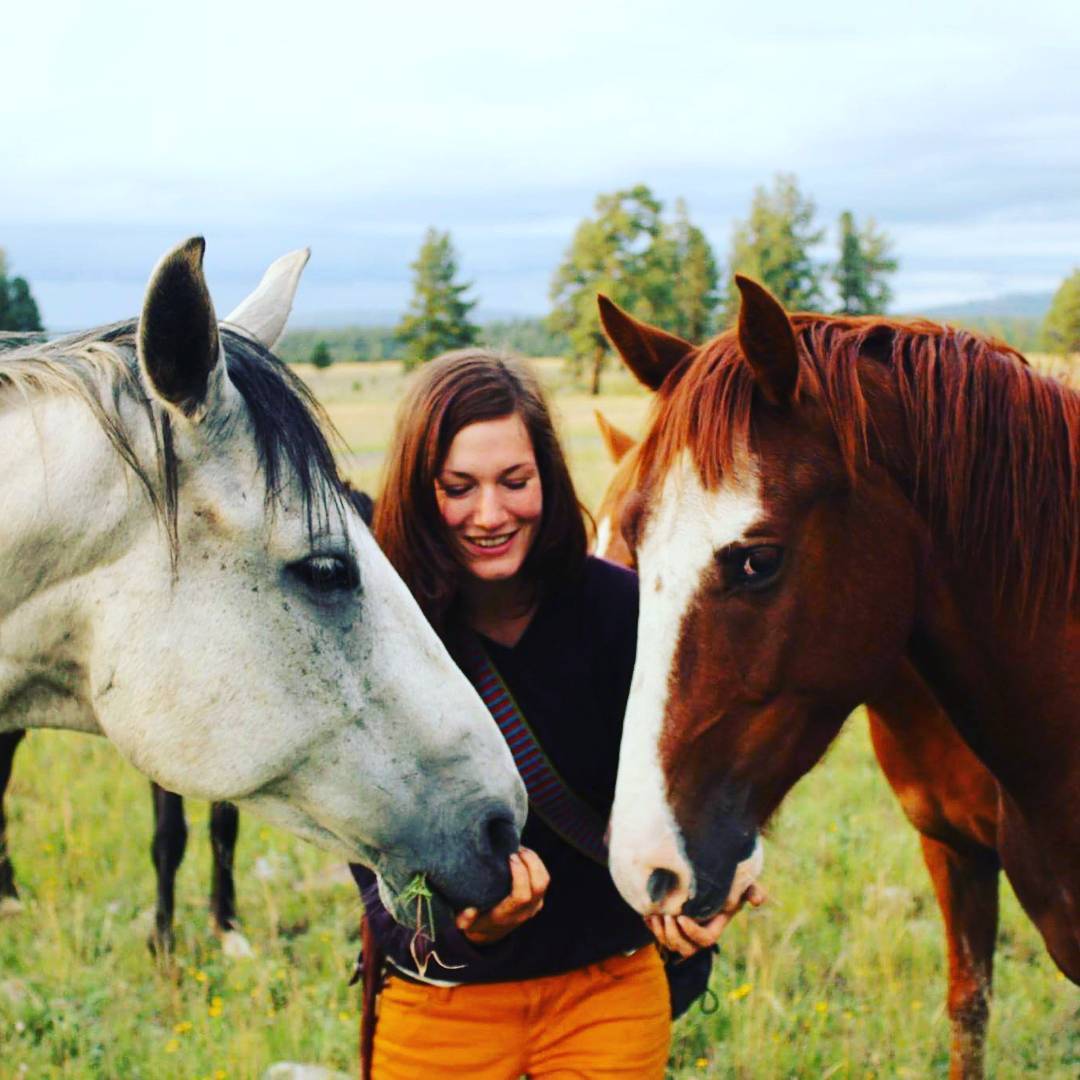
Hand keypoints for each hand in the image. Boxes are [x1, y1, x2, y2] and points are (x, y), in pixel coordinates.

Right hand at [455, 847, 549, 944]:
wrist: (492, 933)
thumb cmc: (477, 923)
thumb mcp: (466, 925)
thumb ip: (464, 921)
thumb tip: (470, 910)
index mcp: (508, 915)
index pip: (522, 896)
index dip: (520, 875)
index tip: (510, 858)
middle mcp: (525, 911)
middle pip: (539, 885)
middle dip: (531, 862)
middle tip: (516, 849)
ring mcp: (535, 905)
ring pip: (545, 880)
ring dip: (535, 860)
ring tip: (520, 849)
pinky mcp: (539, 898)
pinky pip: (544, 878)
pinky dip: (537, 863)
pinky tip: (524, 854)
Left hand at [646, 883, 765, 957]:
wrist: (705, 875)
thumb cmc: (727, 880)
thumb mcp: (741, 882)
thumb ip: (752, 889)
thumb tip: (759, 901)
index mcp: (715, 926)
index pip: (706, 940)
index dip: (693, 933)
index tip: (682, 916)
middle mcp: (699, 933)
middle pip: (687, 949)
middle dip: (674, 936)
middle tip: (667, 916)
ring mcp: (684, 931)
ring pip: (672, 946)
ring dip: (661, 934)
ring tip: (656, 915)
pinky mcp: (671, 925)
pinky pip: (659, 936)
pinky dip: (652, 927)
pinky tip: (647, 914)